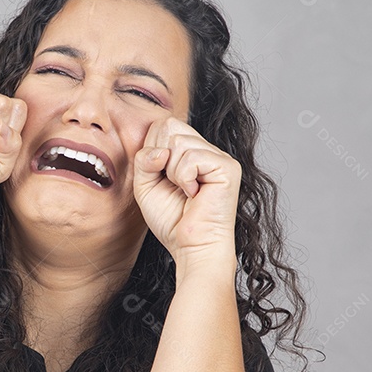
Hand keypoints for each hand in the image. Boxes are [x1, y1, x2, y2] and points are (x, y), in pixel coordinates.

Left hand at [131, 116, 240, 262]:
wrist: (191, 247)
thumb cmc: (172, 221)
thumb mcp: (145, 186)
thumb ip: (143, 160)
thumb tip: (162, 150)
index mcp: (189, 151)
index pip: (163, 125)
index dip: (152, 150)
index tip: (160, 178)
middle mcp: (206, 150)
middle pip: (170, 125)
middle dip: (160, 158)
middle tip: (172, 185)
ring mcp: (219, 157)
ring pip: (179, 141)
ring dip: (173, 172)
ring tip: (185, 191)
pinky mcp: (227, 167)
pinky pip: (192, 156)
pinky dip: (184, 178)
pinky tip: (195, 194)